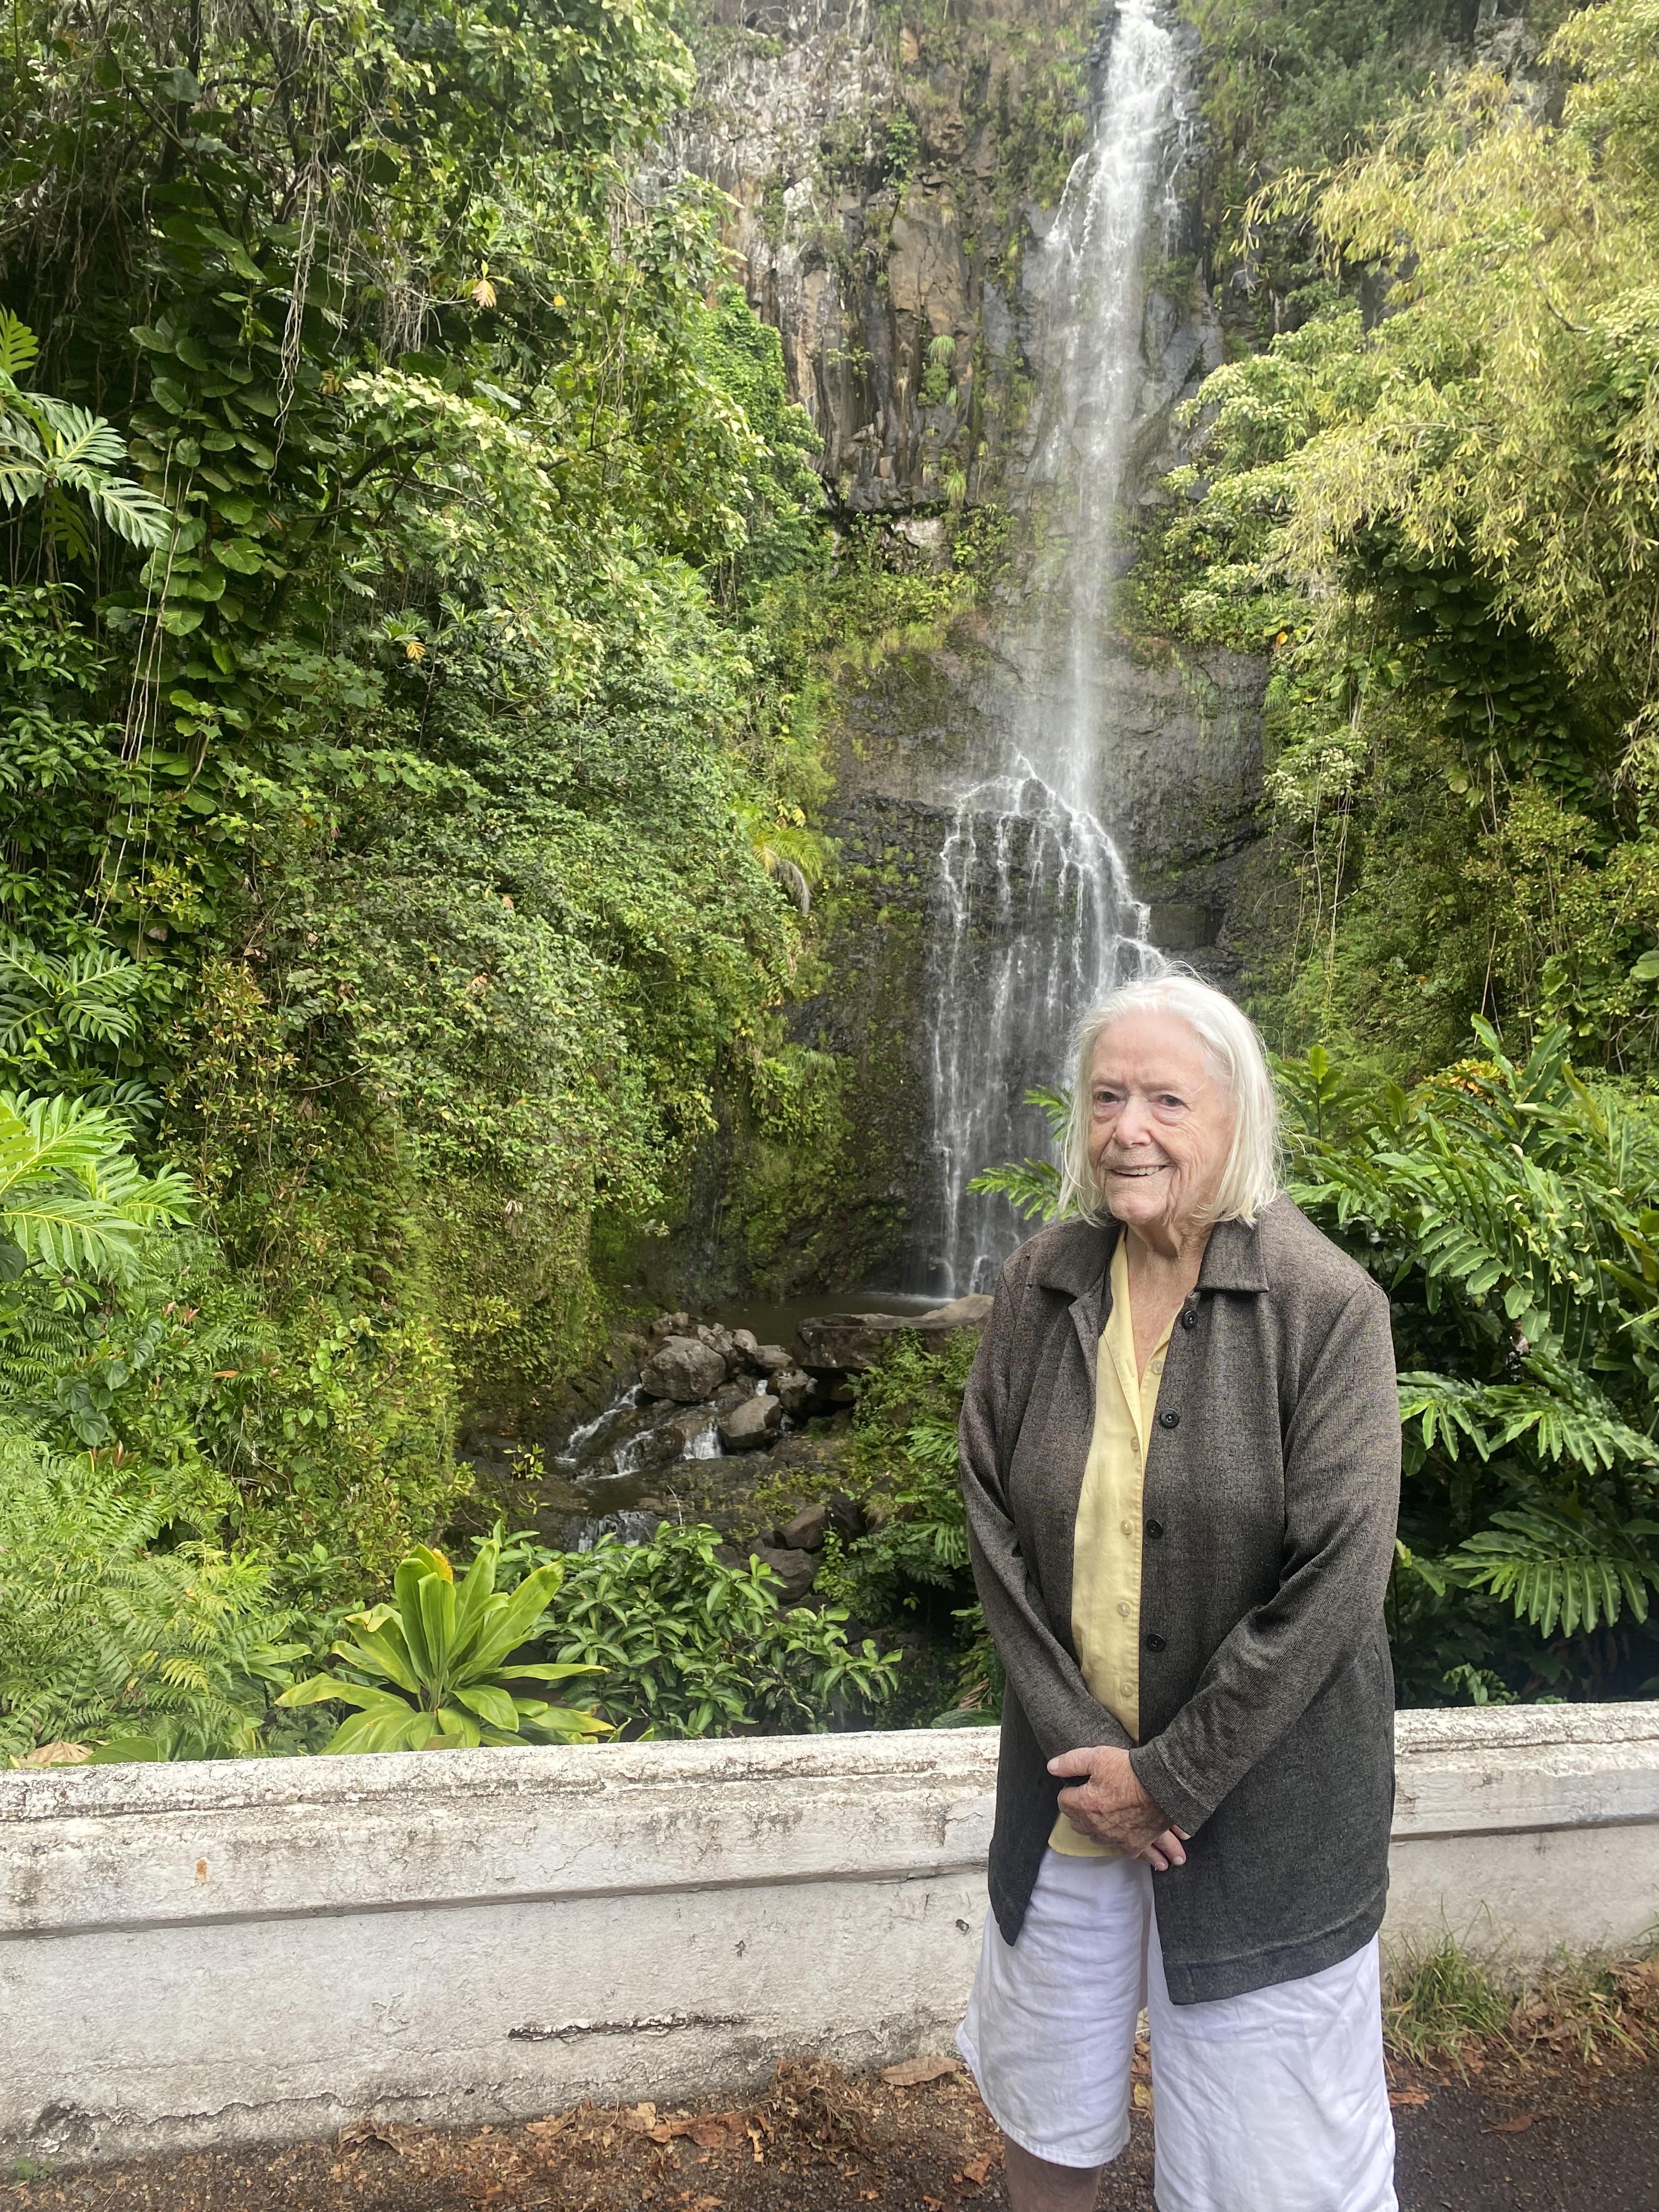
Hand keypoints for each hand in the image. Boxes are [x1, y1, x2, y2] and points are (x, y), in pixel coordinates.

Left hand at [1047, 1744, 1189, 1869]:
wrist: (1163, 1785)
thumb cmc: (1129, 1770)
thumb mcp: (1096, 1756)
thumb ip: (1070, 1762)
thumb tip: (1051, 1768)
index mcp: (1084, 1805)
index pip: (1063, 1802)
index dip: (1070, 1790)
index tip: (1080, 1784)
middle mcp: (1096, 1827)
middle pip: (1077, 1822)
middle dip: (1079, 1810)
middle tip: (1090, 1796)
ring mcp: (1114, 1838)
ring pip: (1095, 1836)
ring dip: (1095, 1826)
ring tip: (1103, 1813)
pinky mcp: (1133, 1845)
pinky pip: (1120, 1849)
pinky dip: (1119, 1841)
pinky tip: (1122, 1833)